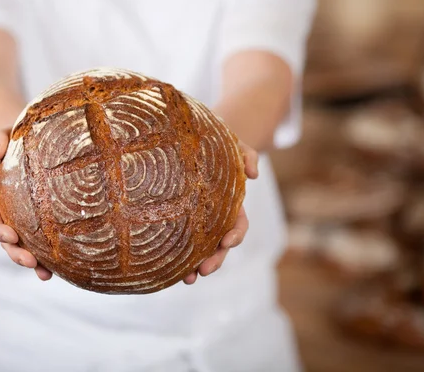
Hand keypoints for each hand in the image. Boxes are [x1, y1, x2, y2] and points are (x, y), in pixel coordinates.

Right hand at [0, 130, 52, 280]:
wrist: (37, 146)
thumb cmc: (19, 141)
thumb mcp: (6, 135)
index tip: (10, 235)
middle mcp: (12, 216)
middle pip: (8, 242)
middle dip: (16, 254)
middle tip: (30, 261)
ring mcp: (29, 224)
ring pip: (26, 249)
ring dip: (33, 263)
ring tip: (46, 275)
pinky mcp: (46, 226)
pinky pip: (46, 245)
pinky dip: (51, 259)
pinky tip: (61, 270)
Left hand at [183, 141, 258, 284]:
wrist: (197, 143)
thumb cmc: (220, 145)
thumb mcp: (236, 145)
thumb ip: (248, 155)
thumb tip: (254, 174)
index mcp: (232, 204)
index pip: (238, 224)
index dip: (235, 236)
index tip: (228, 242)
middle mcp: (217, 218)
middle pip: (220, 245)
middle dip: (215, 259)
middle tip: (204, 271)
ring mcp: (200, 223)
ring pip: (202, 250)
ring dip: (197, 266)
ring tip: (188, 279)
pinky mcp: (183, 221)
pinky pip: (183, 242)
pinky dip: (179, 257)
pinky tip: (170, 269)